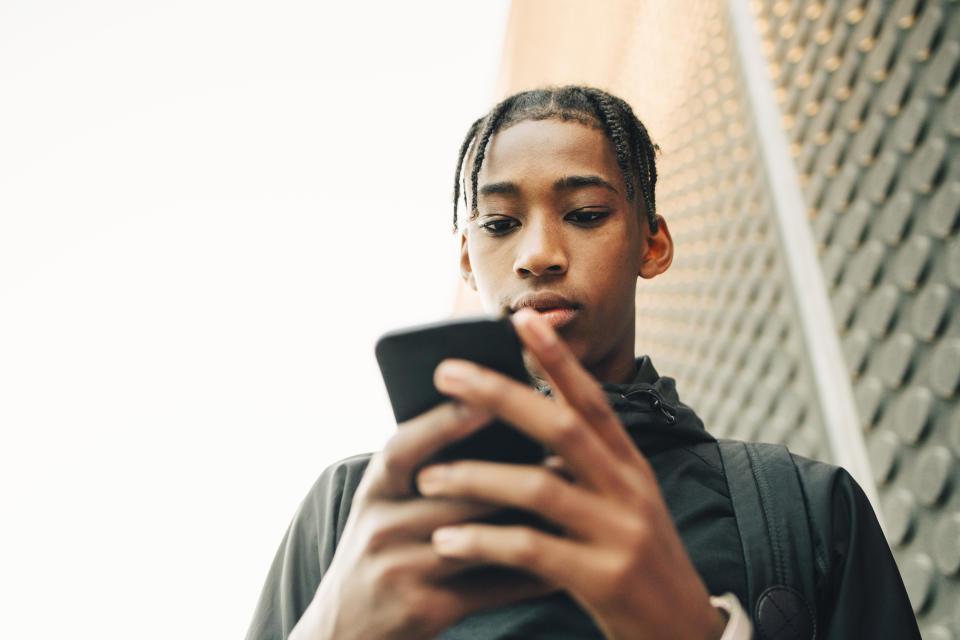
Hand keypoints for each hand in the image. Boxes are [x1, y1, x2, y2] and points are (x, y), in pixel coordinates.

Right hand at [291, 400, 552, 639]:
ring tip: (575, 502)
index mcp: (374, 490)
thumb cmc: (382, 551)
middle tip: (565, 452)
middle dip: (512, 474)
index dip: (445, 422)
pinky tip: (562, 562)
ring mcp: (400, 570)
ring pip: (478, 538)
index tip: (489, 397)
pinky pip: (489, 587)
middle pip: (454, 492)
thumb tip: (490, 417)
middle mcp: (380, 526)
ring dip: (530, 521)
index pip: (405, 446)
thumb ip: (423, 470)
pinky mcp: (424, 610)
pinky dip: (529, 575)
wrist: (344, 630)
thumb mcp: (384, 505)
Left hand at [415, 309, 726, 639]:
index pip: (593, 400)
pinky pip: (533, 551)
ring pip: (539, 488)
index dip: (558, 358)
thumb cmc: (639, 563)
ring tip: (427, 477)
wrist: (685, 637)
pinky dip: (484, 542)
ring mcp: (619, 534)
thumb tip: (531, 425)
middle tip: (447, 373)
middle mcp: (628, 490)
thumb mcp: (624, 504)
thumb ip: (587, 468)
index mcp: (630, 467)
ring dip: (477, 478)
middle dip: (500, 396)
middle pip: (561, 428)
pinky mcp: (604, 580)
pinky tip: (446, 543)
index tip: (522, 320)